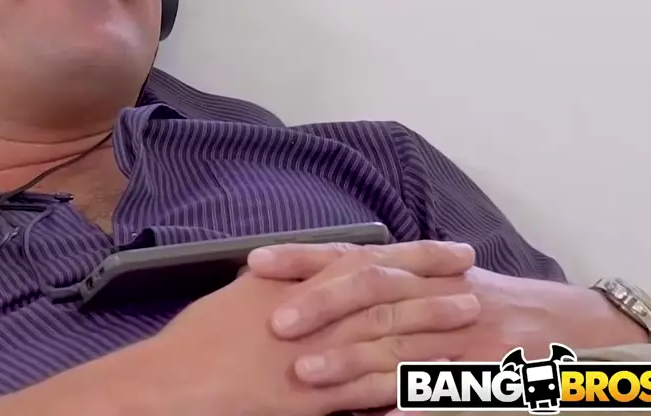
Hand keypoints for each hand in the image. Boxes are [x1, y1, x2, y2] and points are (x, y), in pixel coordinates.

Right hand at [140, 240, 480, 415]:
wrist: (174, 379)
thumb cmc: (198, 338)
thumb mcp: (240, 294)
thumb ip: (281, 281)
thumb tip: (305, 268)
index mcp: (297, 284)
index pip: (368, 261)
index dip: (415, 255)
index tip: (452, 251)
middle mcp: (314, 314)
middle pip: (387, 297)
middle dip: (435, 290)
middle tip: (475, 286)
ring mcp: (317, 356)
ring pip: (388, 339)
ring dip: (432, 332)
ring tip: (469, 327)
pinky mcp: (314, 399)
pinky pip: (370, 390)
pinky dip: (404, 385)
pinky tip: (436, 382)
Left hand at [248, 241, 649, 382]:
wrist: (571, 327)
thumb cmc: (487, 304)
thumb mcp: (435, 280)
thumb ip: (379, 281)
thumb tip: (304, 285)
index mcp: (419, 270)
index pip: (352, 256)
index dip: (305, 258)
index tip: (256, 263)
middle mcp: (439, 294)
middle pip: (373, 293)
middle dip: (322, 307)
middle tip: (277, 326)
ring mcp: (466, 337)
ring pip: (401, 347)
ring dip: (352, 363)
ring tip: (306, 378)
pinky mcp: (491, 379)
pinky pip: (449, 395)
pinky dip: (417, 405)